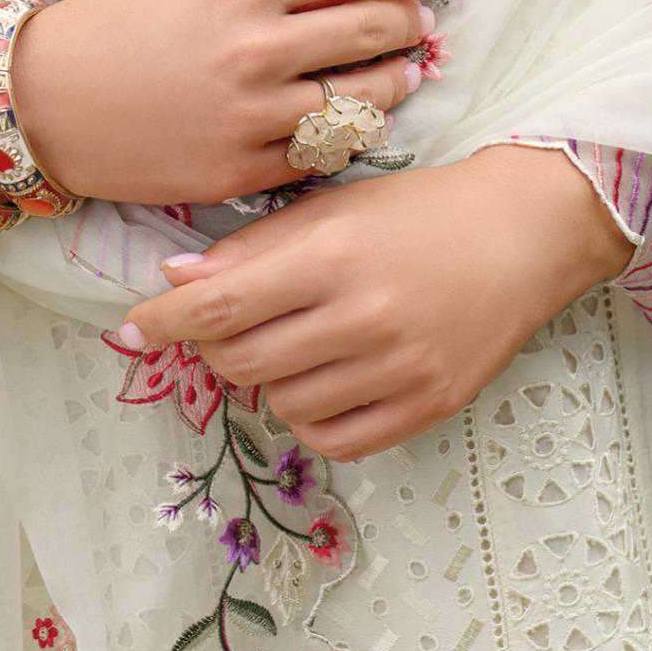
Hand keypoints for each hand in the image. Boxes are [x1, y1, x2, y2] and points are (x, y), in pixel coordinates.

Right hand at [0, 0, 448, 206]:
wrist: (44, 99)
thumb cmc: (118, 30)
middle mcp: (258, 45)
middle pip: (373, 31)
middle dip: (409, 25)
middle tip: (421, 23)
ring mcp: (252, 114)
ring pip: (360, 102)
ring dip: (393, 85)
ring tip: (403, 76)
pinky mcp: (240, 171)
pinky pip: (319, 156)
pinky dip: (344, 137)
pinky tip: (350, 126)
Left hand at [115, 142, 636, 461]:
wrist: (522, 234)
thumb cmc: (418, 210)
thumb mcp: (334, 209)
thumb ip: (254, 246)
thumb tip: (174, 277)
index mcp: (334, 256)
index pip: (222, 304)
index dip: (164, 321)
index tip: (129, 328)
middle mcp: (364, 317)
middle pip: (243, 361)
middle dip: (215, 345)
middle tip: (226, 324)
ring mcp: (398, 370)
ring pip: (282, 405)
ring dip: (266, 379)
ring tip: (289, 343)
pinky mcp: (427, 407)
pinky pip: (334, 441)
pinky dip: (311, 416)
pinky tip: (321, 379)